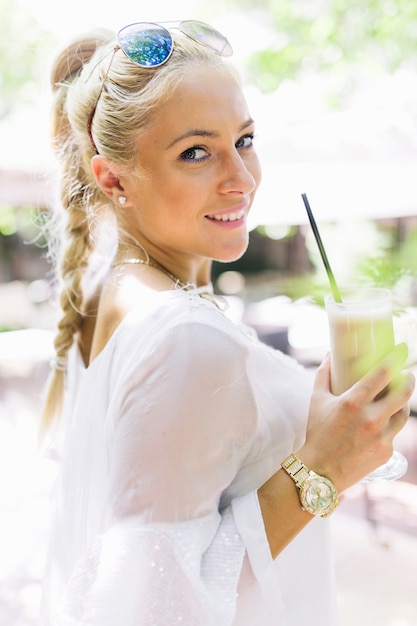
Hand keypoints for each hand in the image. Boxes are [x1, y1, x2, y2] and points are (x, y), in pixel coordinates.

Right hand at [297, 343, 414, 491]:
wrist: (319, 472)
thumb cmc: (316, 433)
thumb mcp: (316, 400)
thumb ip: (323, 374)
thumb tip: (329, 354)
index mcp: (353, 403)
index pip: (382, 374)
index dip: (395, 358)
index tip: (401, 349)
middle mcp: (370, 419)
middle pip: (403, 392)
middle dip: (409, 379)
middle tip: (406, 374)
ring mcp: (381, 437)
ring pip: (403, 414)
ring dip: (403, 402)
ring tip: (398, 397)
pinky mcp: (386, 452)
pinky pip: (394, 434)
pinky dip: (389, 425)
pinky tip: (382, 423)